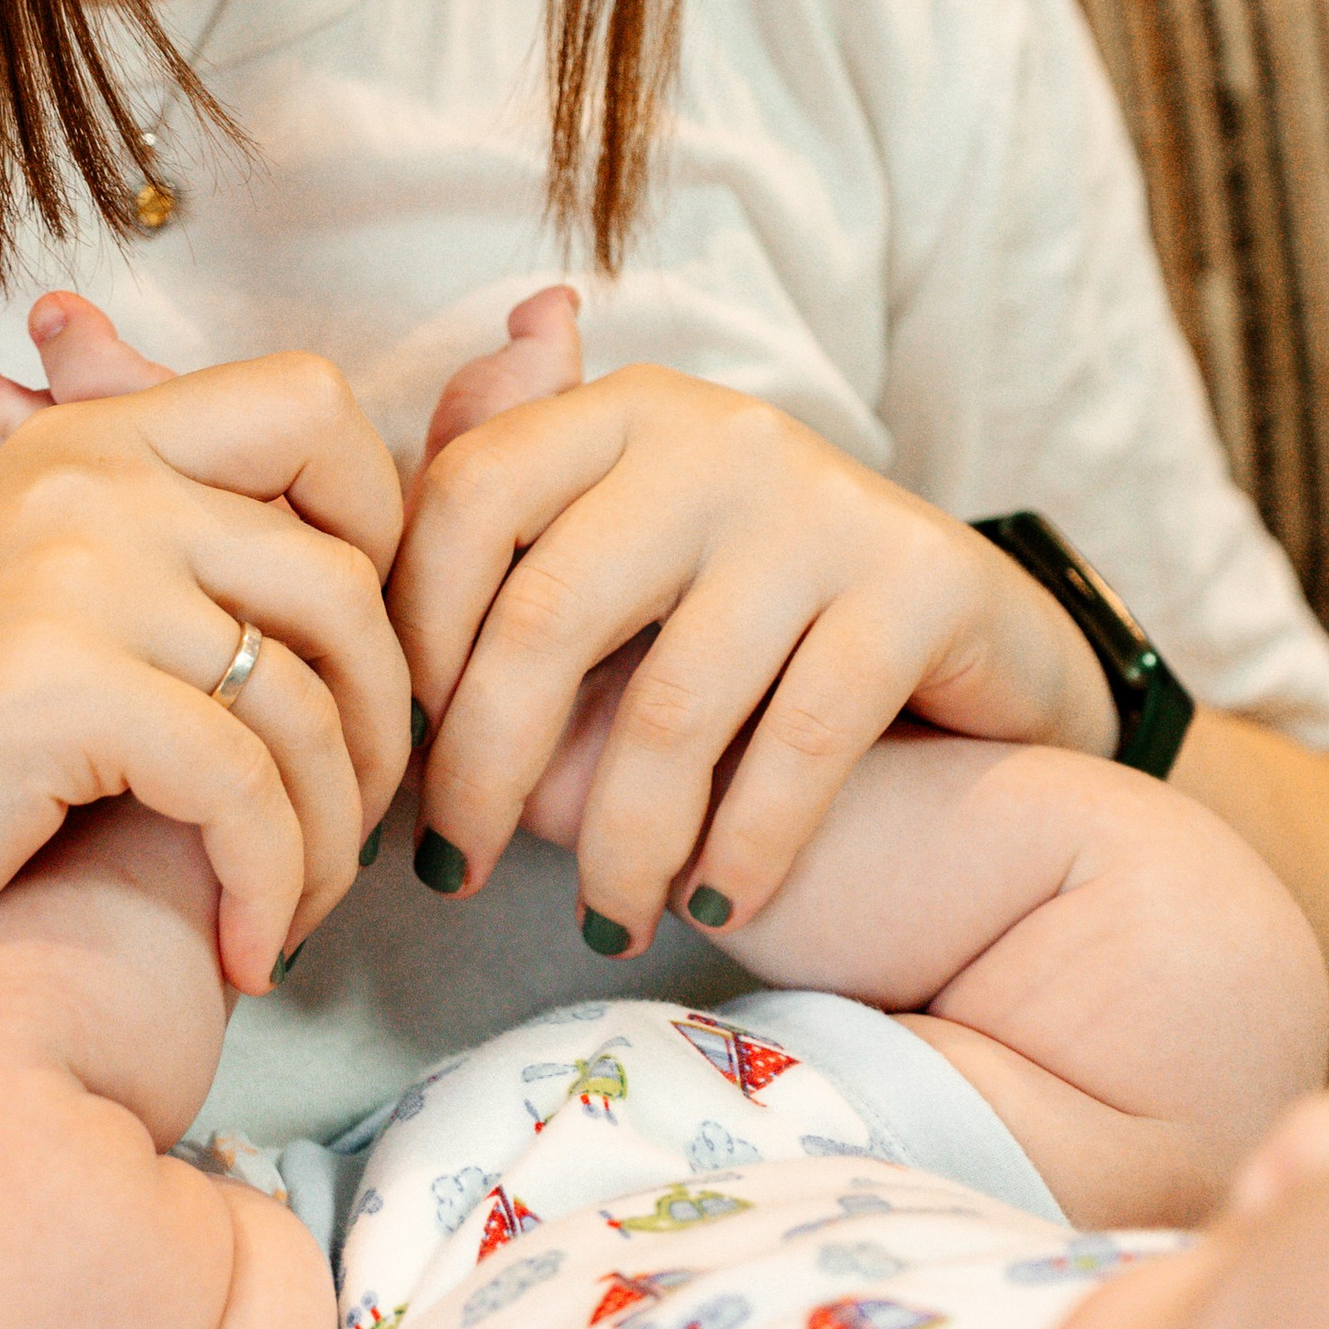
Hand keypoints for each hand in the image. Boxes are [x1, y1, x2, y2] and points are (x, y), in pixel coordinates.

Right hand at [0, 348, 405, 1040]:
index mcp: (81, 445)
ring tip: (293, 913)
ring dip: (332, 834)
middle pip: (343, 576)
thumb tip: (345, 576)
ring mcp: (67, 575)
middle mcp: (83, 481)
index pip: (313, 406)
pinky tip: (244, 957)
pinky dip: (270, 888)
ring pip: (309, 697)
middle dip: (381, 725)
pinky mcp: (54, 689)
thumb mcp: (27, 617)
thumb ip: (159, 568)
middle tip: (353, 832)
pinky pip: (247, 788)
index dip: (379, 530)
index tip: (357, 663)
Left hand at [390, 364, 1112, 948]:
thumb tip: (353, 540)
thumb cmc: (748, 621)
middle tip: (453, 869)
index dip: (411, 634)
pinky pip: (796, 747)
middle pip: (549, 611)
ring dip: (620, 844)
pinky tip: (711, 908)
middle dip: (483, 766)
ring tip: (600, 917)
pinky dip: (740, 851)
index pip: (466, 493)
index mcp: (622, 411)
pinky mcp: (917, 582)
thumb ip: (493, 542)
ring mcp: (821, 502)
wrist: (974, 647)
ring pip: (670, 706)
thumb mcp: (617, 564)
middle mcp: (717, 434)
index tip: (393, 751)